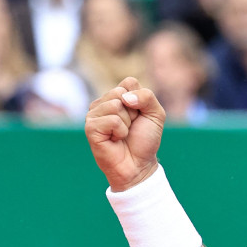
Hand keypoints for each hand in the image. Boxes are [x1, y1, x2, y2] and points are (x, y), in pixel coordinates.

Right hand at [85, 77, 166, 191]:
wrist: (139, 164)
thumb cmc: (145, 139)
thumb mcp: (156, 114)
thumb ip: (147, 96)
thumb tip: (124, 98)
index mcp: (117, 96)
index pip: (129, 82)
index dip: (141, 100)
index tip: (139, 115)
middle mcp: (103, 102)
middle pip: (121, 92)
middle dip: (134, 112)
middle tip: (130, 127)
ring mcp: (94, 114)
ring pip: (115, 105)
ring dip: (127, 123)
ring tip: (122, 134)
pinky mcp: (90, 127)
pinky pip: (112, 120)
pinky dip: (120, 131)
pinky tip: (115, 140)